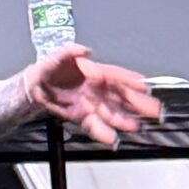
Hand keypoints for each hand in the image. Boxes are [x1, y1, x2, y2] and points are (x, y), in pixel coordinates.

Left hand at [25, 46, 161, 147]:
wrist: (34, 86)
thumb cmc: (49, 68)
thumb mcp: (57, 55)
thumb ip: (70, 51)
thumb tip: (84, 50)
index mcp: (95, 72)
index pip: (116, 76)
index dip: (130, 81)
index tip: (143, 86)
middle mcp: (97, 89)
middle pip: (121, 96)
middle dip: (138, 104)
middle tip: (155, 110)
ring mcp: (91, 103)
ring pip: (111, 113)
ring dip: (123, 120)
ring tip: (135, 126)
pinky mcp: (82, 116)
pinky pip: (94, 125)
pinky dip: (102, 132)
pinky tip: (111, 137)